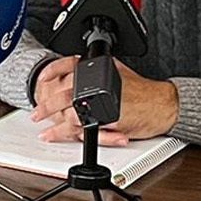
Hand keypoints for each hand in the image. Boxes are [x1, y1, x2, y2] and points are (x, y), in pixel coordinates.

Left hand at [29, 56, 178, 145]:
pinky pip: (79, 127)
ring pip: (67, 112)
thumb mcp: (118, 71)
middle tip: (38, 112)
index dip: (50, 73)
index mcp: (98, 69)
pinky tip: (57, 134)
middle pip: (62, 93)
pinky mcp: (105, 119)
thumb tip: (82, 70)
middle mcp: (97, 83)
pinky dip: (65, 132)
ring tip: (45, 129)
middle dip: (46, 104)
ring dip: (53, 122)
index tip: (42, 80)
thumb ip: (98, 71)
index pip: (66, 65)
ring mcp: (100, 102)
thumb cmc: (144, 92)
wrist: (163, 105)